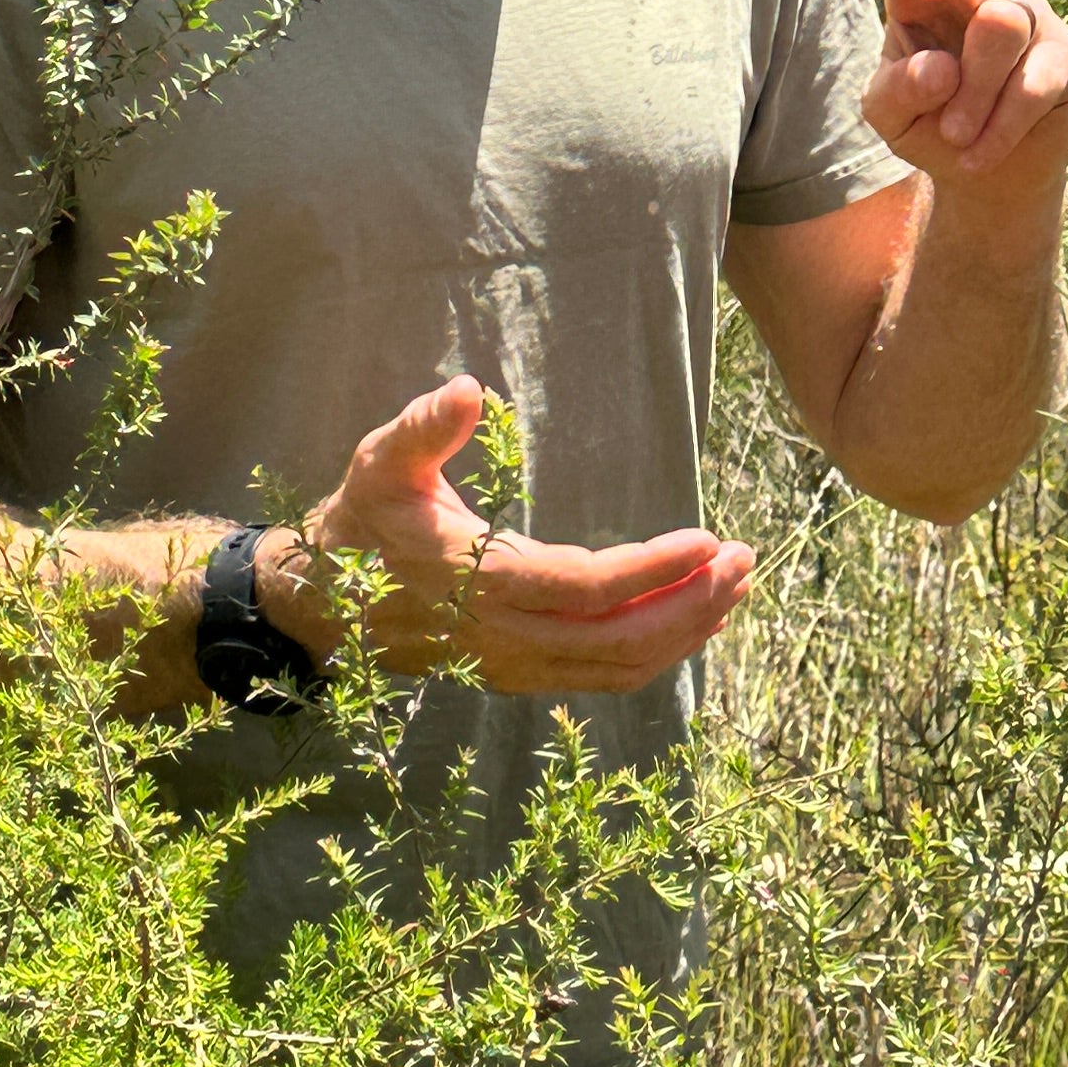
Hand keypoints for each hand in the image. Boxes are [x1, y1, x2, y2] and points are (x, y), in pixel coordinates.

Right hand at [269, 376, 751, 697]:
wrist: (322, 604)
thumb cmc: (361, 520)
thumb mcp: (381, 461)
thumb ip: (424, 429)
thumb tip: (468, 389)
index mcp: (478, 582)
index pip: (587, 590)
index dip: (654, 571)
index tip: (709, 539)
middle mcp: (503, 637)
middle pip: (619, 641)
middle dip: (691, 605)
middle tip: (745, 561)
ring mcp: (514, 664)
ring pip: (617, 668)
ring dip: (684, 632)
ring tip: (734, 587)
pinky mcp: (520, 674)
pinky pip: (602, 677)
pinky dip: (655, 654)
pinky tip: (690, 620)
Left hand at [854, 0, 1067, 198]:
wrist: (988, 173)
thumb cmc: (931, 124)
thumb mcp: (893, 117)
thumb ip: (898, 91)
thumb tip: (939, 69)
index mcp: (922, 1)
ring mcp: (1025, 19)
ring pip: (1002, 29)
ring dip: (974, 91)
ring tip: (954, 134)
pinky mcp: (1063, 57)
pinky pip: (1033, 84)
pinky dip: (1001, 126)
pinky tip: (978, 153)